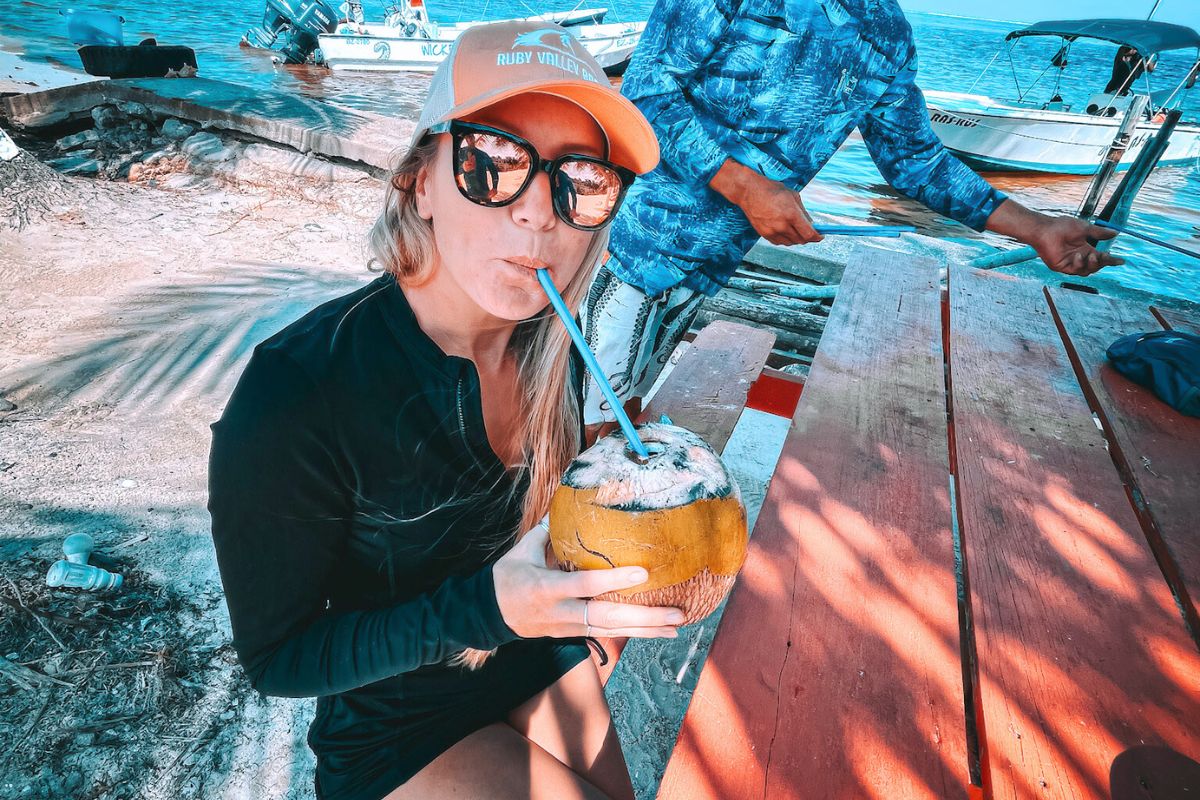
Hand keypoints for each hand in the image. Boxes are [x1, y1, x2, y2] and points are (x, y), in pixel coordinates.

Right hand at [492, 522, 684, 639]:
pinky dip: (635, 631)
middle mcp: (561, 612)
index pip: (585, 584)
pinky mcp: (573, 634)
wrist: (487, 615)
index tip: (642, 573)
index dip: (613, 581)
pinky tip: (659, 630)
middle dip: (644, 616)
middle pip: (606, 617)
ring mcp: (568, 627)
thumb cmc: (507, 577)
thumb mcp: (522, 550)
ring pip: (611, 630)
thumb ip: (548, 530)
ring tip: (677, 623)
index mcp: (546, 587)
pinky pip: (608, 633)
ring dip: (646, 629)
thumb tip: (570, 501)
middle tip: (676, 611)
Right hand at [710, 159, 822, 245]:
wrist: (749, 192)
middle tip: (809, 232)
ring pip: (790, 243)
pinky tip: (785, 230)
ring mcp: (772, 231)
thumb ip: (803, 212)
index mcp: (791, 214)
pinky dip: (785, 239)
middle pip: (801, 240)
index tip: (820, 236)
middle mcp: (782, 225)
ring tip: (796, 229)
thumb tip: (811, 224)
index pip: (808, 234)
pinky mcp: (764, 234)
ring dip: (796, 238)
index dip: (816, 237)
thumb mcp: (793, 196)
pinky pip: (780, 242)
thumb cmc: (772, 190)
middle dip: (807, 237)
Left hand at [986, 200, 1124, 275]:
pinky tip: (1077, 256)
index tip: (1122, 261)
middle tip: (1104, 255)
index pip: (1102, 258)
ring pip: (1087, 271)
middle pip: (1096, 266)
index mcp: (1086, 249)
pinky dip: (1079, 264)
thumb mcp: (1085, 229)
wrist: (1046, 229)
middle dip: (1103, 262)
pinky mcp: (1062, 267)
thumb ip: (1099, 233)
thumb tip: (1115, 233)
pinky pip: (1075, 270)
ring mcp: (1071, 263)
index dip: (1111, 260)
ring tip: (1090, 255)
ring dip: (1091, 264)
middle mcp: (1080, 257)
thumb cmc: (1063, 226)